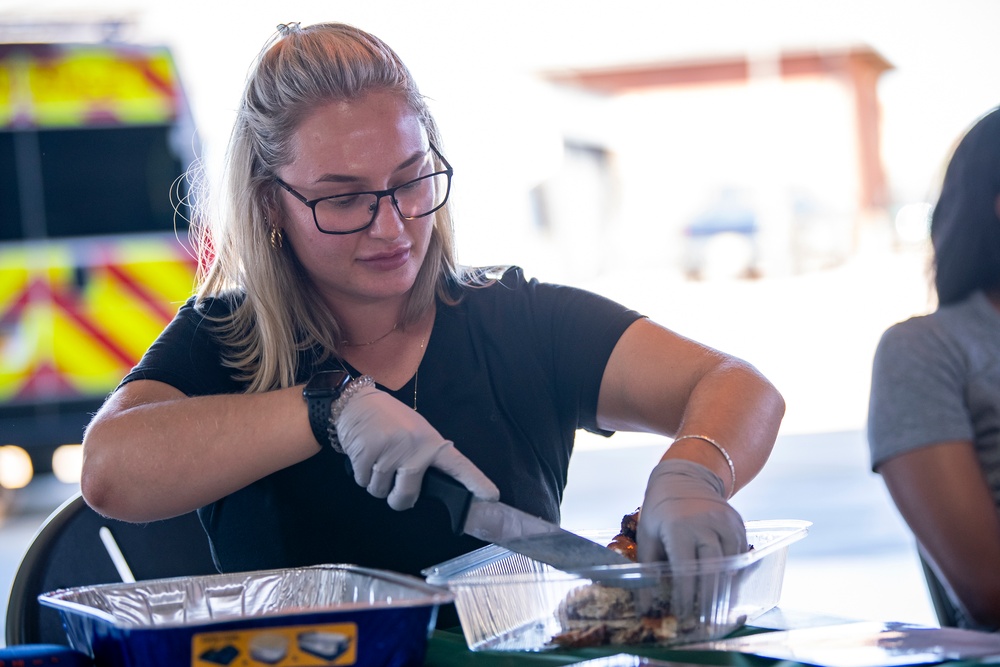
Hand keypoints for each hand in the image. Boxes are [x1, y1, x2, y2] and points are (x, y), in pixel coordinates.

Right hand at [336, 385, 499, 509]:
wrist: (357, 403)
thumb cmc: (389, 421)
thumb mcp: (416, 433)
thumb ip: (426, 457)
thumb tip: (430, 487)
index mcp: (431, 443)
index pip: (458, 465)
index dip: (475, 482)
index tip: (491, 497)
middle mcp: (414, 448)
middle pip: (406, 496)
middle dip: (397, 499)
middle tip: (393, 485)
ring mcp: (390, 451)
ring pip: (381, 492)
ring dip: (376, 484)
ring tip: (377, 459)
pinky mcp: (367, 453)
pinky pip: (363, 482)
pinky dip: (361, 475)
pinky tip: (365, 456)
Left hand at [636, 459, 746, 622]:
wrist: (684, 477)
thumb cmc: (659, 511)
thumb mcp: (648, 536)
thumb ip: (648, 570)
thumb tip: (645, 606)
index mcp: (680, 527)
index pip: (686, 569)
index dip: (686, 596)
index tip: (683, 615)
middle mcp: (706, 523)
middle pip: (713, 570)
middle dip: (709, 599)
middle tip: (703, 621)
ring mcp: (726, 522)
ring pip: (731, 565)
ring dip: (724, 589)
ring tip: (715, 610)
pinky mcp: (738, 524)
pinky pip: (739, 555)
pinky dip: (733, 573)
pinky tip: (724, 587)